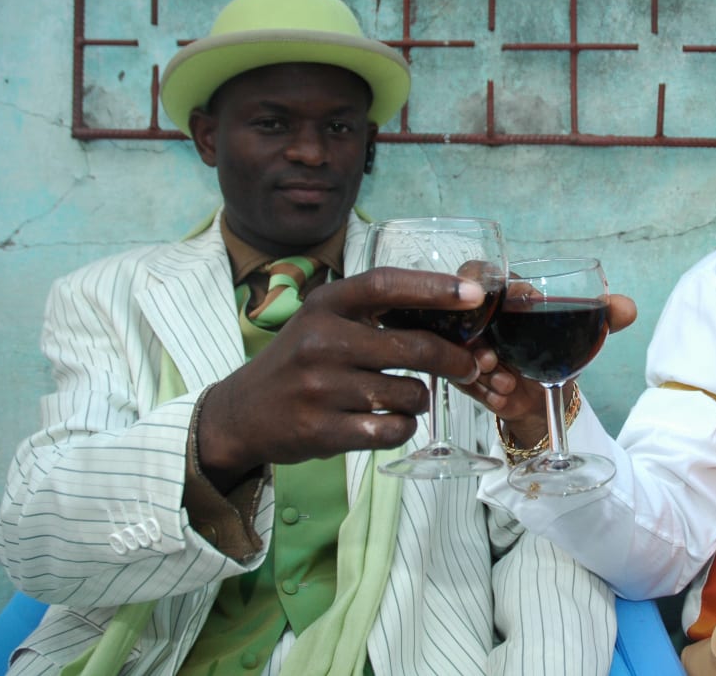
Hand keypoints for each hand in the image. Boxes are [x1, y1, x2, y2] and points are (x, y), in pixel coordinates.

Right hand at [196, 267, 484, 490]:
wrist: (240, 413)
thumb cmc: (298, 362)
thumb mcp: (323, 322)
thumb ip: (374, 315)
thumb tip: (450, 312)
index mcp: (325, 305)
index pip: (387, 285)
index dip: (435, 287)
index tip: (475, 293)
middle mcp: (321, 341)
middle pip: (414, 346)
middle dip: (454, 358)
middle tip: (470, 365)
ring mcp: (321, 387)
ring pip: (410, 393)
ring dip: (420, 399)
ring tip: (404, 397)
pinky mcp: (323, 429)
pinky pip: (394, 429)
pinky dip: (403, 426)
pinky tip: (388, 421)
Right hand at [459, 294, 637, 447]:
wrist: (547, 394)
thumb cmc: (558, 351)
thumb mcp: (580, 332)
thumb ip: (604, 317)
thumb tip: (629, 308)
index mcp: (503, 293)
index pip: (484, 273)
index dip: (500, 284)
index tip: (530, 300)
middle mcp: (479, 317)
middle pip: (461, 311)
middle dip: (480, 336)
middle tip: (497, 357)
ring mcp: (467, 346)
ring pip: (458, 348)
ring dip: (481, 367)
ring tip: (507, 381)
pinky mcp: (461, 375)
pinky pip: (461, 379)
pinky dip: (483, 389)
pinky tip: (503, 394)